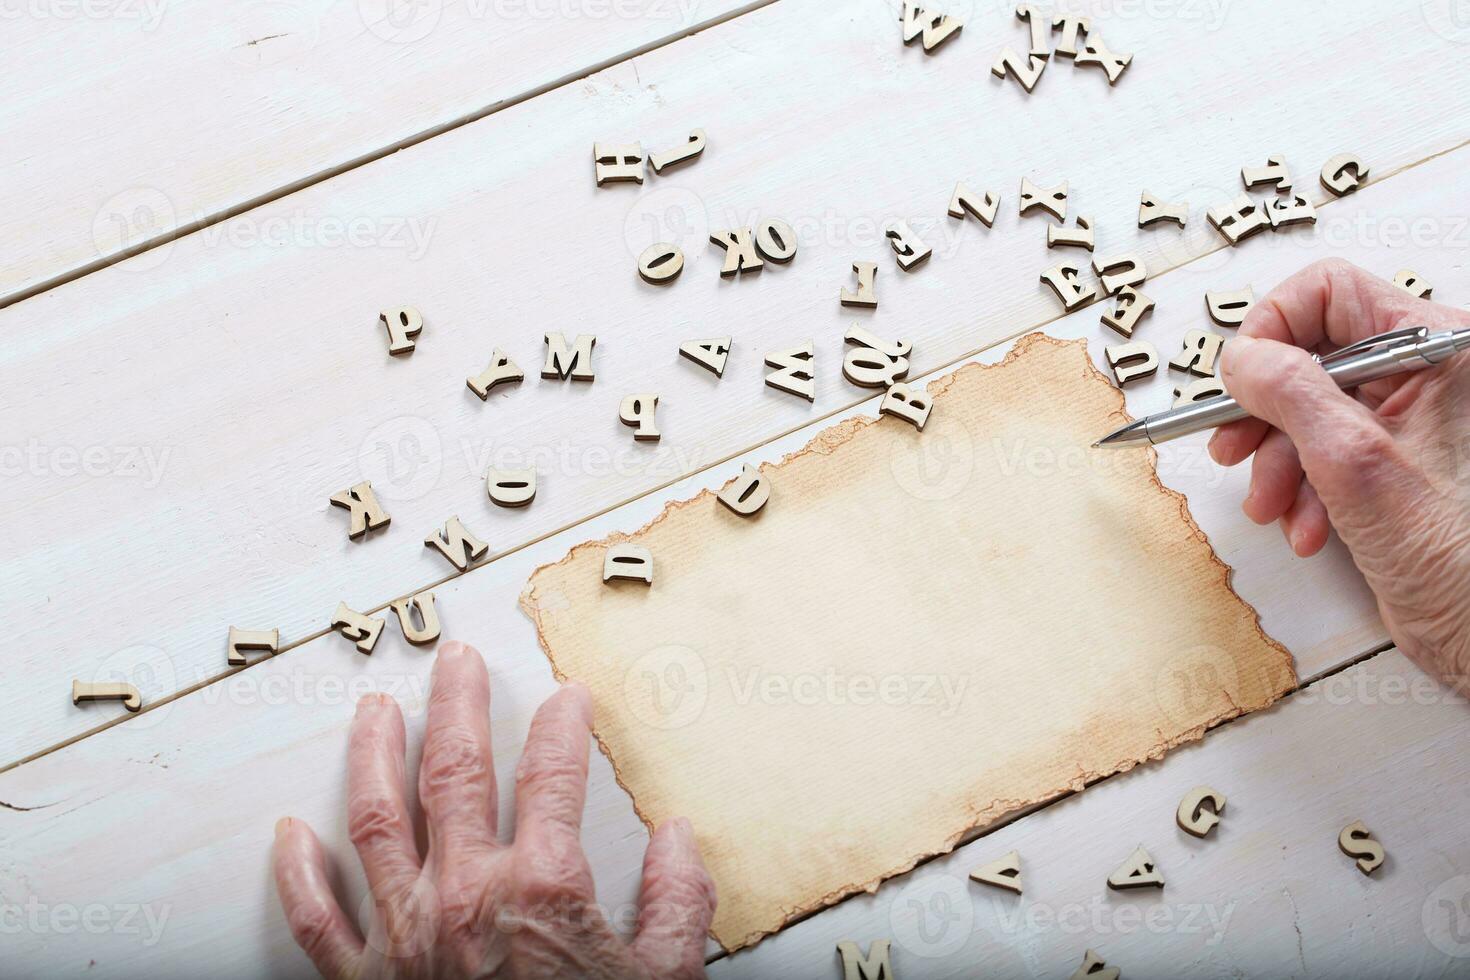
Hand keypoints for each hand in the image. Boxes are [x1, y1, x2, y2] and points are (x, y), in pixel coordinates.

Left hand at [272, 641, 716, 978]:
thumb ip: (676, 904)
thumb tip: (678, 843)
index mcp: (541, 888)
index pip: (554, 775)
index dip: (563, 727)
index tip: (568, 700)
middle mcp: (465, 895)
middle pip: (454, 772)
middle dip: (457, 705)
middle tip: (454, 660)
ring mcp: (405, 936)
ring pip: (377, 820)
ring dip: (373, 755)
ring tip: (375, 711)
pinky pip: (318, 920)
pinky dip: (298, 874)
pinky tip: (289, 835)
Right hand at [1211, 258, 1469, 690]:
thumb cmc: (1460, 561)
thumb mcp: (1353, 462)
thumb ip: (1290, 394)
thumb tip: (1242, 358)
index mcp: (1440, 348)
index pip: (1331, 293)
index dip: (1273, 331)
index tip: (1242, 382)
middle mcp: (1430, 376)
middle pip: (1313, 355)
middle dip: (1266, 411)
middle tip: (1234, 448)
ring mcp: (1414, 422)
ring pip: (1312, 410)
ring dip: (1279, 461)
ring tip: (1273, 506)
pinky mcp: (1400, 466)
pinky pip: (1329, 453)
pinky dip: (1305, 489)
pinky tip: (1309, 526)